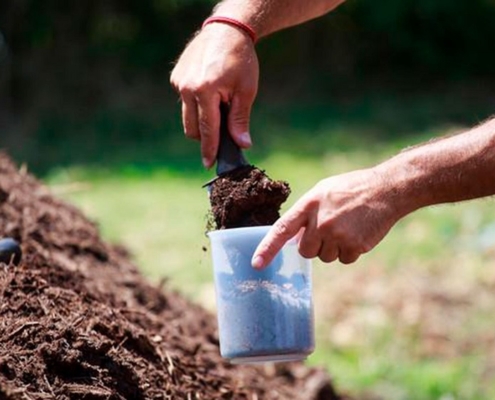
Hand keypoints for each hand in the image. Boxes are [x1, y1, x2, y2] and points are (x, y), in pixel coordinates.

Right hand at [170, 23, 258, 167]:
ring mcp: (179, 82)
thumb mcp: (246, 91)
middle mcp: (187, 87)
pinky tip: (210, 93)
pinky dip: (197, 105)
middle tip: (223, 133)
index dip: (209, 149)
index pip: (207, 129)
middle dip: (206, 136)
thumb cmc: (241, 60)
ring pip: (187, 117)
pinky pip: (185, 102)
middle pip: (193, 128)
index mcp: (205, 90)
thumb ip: (240, 120)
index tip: (208, 164)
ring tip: (219, 108)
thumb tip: (242, 145)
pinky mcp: (176, 77)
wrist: (227, 31)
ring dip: (201, 121)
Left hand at [252, 168, 406, 267]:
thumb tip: (290, 239)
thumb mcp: (322, 193)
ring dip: (333, 248)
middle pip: (305, 251)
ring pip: (325, 258)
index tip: (256, 264)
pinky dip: (350, 251)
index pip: (282, 230)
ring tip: (347, 227)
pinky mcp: (355, 246)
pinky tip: (358, 233)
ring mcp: (338, 235)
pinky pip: (344, 260)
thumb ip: (304, 214)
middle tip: (330, 227)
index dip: (267, 248)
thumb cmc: (350, 189)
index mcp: (308, 205)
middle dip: (315, 244)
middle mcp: (320, 222)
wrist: (386, 190)